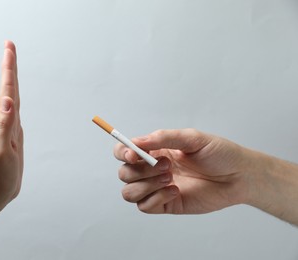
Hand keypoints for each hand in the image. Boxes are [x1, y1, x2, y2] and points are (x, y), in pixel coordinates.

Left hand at [0, 40, 23, 204]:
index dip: (9, 68)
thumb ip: (3, 125)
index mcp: (4, 120)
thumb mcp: (2, 150)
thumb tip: (7, 101)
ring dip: (11, 79)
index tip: (9, 48)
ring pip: (13, 97)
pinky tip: (14, 97)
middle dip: (10, 66)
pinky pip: (16, 110)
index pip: (7, 89)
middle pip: (9, 88)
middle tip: (9, 46)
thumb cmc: (0, 174)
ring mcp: (10, 126)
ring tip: (11, 64)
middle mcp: (7, 120)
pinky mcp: (14, 134)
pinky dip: (16, 98)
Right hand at [114, 129, 250, 213]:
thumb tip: (137, 141)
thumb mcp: (192, 138)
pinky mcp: (166, 204)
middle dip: (141, 171)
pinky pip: (145, 206)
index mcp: (155, 150)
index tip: (133, 155)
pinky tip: (176, 191)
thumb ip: (164, 138)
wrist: (239, 176)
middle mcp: (152, 169)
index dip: (123, 153)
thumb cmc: (219, 154)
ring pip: (129, 192)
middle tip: (166, 165)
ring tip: (170, 178)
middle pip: (124, 173)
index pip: (124, 151)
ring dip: (146, 185)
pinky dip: (156, 198)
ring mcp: (158, 188)